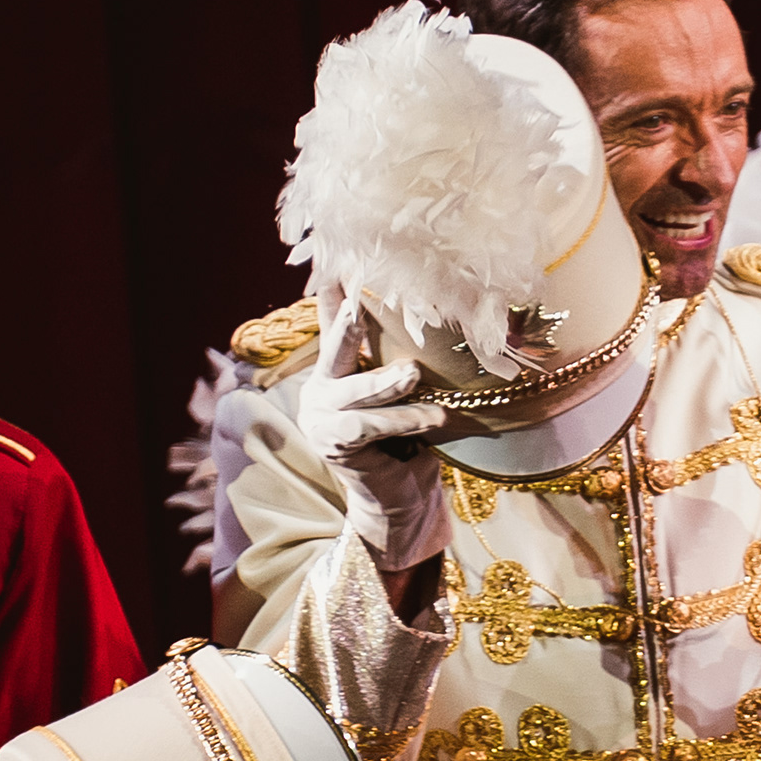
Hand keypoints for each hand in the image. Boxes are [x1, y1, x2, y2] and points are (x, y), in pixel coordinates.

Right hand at [298, 295, 451, 574]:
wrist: (402, 502)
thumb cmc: (412, 442)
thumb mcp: (410, 397)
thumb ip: (405, 363)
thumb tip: (439, 319)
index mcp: (338, 370)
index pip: (335, 323)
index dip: (333, 293)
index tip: (336, 258)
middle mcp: (321, 388)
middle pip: (336, 347)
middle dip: (345, 320)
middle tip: (355, 298)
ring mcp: (322, 416)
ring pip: (356, 389)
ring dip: (387, 383)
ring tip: (414, 375)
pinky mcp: (334, 443)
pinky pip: (369, 425)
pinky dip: (403, 420)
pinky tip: (433, 420)